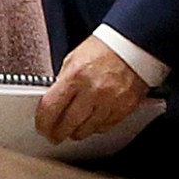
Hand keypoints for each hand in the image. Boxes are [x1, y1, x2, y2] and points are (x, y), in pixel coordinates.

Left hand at [35, 36, 150, 144]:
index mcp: (75, 76)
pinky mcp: (126, 107)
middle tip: (55, 135)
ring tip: (73, 130)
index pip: (50, 108)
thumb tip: (55, 101)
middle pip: (68, 124)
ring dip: (77, 132)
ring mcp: (111, 100)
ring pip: (87, 129)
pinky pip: (106, 126)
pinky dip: (97, 127)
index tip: (42, 127)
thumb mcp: (74, 58)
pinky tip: (93, 122)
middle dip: (57, 133)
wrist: (135, 44)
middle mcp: (93, 90)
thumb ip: (63, 82)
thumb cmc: (106, 48)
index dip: (42, 122)